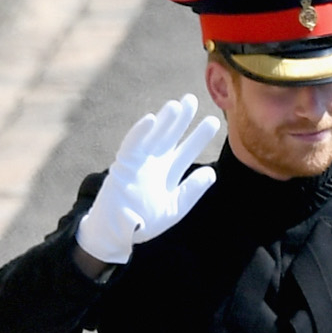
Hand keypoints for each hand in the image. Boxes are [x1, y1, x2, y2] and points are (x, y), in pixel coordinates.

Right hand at [75, 95, 219, 264]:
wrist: (117, 233)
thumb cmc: (144, 222)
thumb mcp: (174, 208)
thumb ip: (192, 191)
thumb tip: (212, 173)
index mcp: (167, 173)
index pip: (186, 150)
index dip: (198, 136)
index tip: (213, 120)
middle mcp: (154, 163)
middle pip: (170, 137)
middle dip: (181, 120)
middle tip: (193, 99)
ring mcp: (138, 162)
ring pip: (153, 137)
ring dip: (164, 121)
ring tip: (177, 105)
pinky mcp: (123, 165)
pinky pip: (132, 146)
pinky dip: (140, 133)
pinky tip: (151, 120)